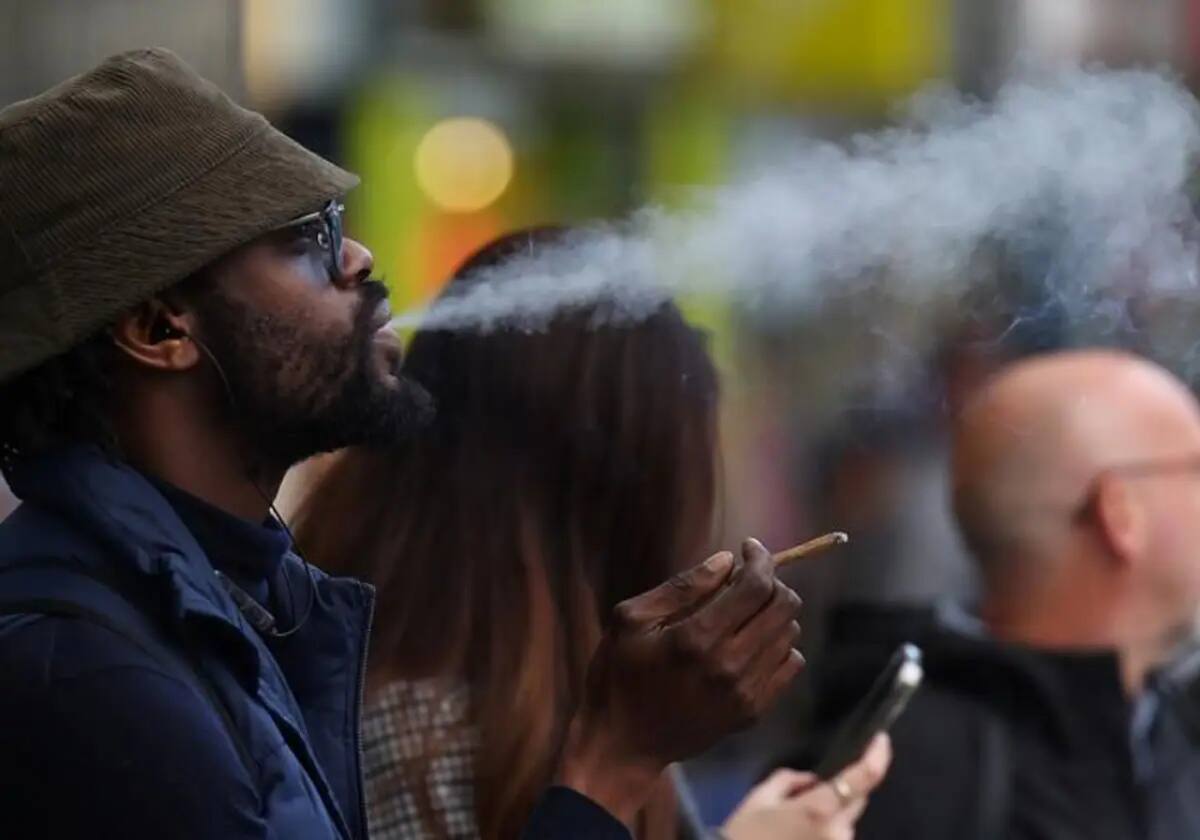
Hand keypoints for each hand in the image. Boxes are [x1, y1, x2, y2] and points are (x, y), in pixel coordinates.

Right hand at [559, 538, 803, 823]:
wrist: (622, 745)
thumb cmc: (617, 675)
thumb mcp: (630, 621)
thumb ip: (681, 587)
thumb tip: (727, 561)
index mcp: (697, 638)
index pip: (755, 586)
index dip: (759, 557)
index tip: (748, 547)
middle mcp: (730, 665)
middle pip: (783, 606)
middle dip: (771, 580)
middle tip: (746, 578)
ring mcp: (746, 693)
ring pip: (790, 633)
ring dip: (774, 612)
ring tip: (746, 611)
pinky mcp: (752, 713)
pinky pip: (790, 665)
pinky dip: (779, 644)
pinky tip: (752, 642)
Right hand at [722, 734, 891, 839]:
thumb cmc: (745, 835)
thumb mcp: (760, 797)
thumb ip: (789, 780)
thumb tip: (811, 781)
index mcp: (820, 808)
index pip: (863, 778)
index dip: (878, 756)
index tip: (881, 738)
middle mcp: (838, 831)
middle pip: (858, 800)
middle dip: (842, 788)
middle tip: (809, 790)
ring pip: (846, 821)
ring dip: (832, 813)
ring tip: (796, 820)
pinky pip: (837, 836)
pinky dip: (826, 830)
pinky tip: (798, 834)